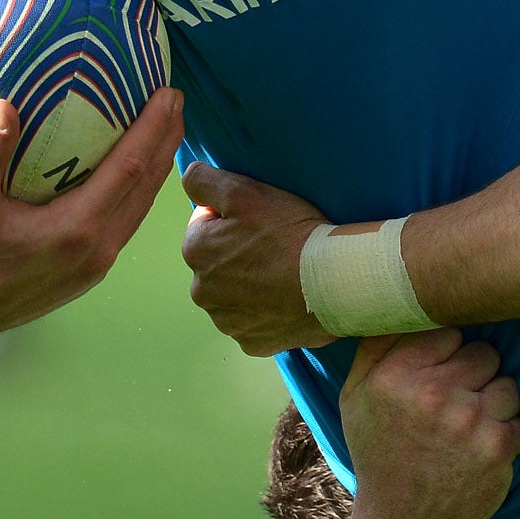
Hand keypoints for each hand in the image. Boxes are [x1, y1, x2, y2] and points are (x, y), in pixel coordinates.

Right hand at [0, 88, 183, 336]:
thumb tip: (5, 104)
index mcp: (75, 229)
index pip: (129, 167)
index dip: (152, 128)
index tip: (167, 93)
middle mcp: (98, 247)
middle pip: (147, 184)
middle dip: (166, 138)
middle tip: (175, 97)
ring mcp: (100, 262)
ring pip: (142, 205)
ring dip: (159, 164)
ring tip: (167, 126)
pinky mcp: (94, 269)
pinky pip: (129, 220)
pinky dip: (141, 189)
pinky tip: (139, 170)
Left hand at [179, 165, 333, 353]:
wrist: (332, 282)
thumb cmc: (288, 232)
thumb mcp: (246, 191)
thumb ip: (205, 180)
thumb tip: (187, 175)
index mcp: (195, 251)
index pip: (206, 225)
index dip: (234, 218)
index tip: (261, 220)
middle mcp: (201, 291)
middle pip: (217, 263)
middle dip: (238, 254)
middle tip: (275, 245)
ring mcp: (226, 322)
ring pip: (234, 295)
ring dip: (251, 284)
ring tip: (284, 273)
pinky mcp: (251, 343)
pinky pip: (254, 321)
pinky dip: (266, 311)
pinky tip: (287, 298)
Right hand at [342, 330, 519, 518]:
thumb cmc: (380, 453)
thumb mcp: (355, 397)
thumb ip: (376, 345)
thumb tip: (399, 296)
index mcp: (394, 375)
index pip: (448, 329)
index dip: (447, 352)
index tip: (438, 374)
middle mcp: (432, 392)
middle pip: (485, 352)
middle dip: (475, 374)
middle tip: (455, 402)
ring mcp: (469, 419)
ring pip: (506, 382)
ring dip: (494, 402)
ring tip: (469, 426)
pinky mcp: (498, 446)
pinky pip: (519, 416)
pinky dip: (506, 431)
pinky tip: (480, 448)